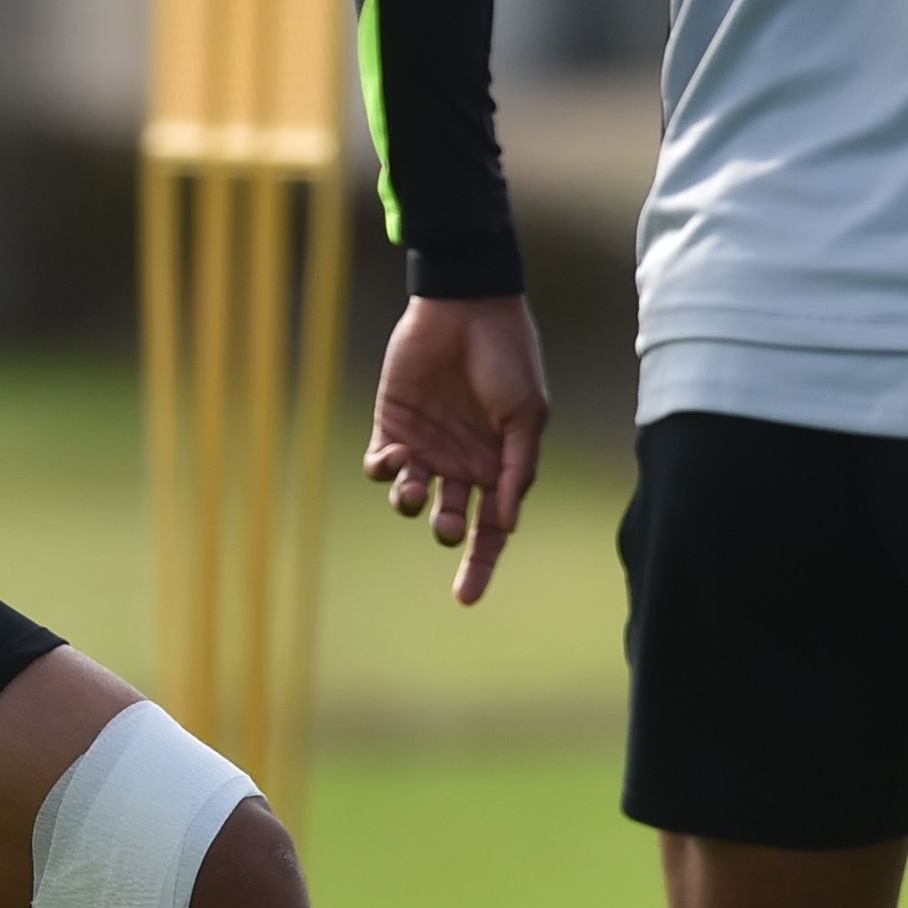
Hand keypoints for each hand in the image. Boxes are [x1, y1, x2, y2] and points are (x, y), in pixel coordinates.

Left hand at [365, 293, 551, 604]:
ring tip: (413, 486)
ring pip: (409, 497)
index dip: (480, 565)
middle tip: (443, 519)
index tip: (466, 599)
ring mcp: (426, 446)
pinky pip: (380, 464)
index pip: (490, 530)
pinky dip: (382, 470)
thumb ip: (517, 468)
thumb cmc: (508, 359)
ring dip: (408, 501)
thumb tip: (506, 523)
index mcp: (498, 468)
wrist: (468, 308)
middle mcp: (461, 465)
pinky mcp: (392, 424)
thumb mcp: (527, 415)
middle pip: (448, 520)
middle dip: (443, 529)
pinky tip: (393, 458)